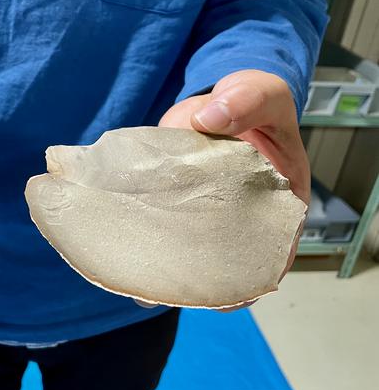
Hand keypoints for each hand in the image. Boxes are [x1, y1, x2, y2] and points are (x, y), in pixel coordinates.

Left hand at [138, 69, 309, 310]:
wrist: (220, 101)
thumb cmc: (252, 104)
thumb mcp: (262, 93)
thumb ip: (246, 100)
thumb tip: (209, 117)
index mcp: (275, 208)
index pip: (265, 259)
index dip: (244, 285)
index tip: (219, 297)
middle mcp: (236, 222)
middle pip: (217, 267)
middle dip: (189, 284)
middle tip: (156, 288)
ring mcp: (200, 218)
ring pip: (182, 255)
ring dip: (158, 269)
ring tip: (130, 277)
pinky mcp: (171, 206)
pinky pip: (156, 229)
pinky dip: (139, 238)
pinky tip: (114, 245)